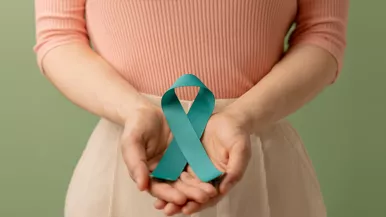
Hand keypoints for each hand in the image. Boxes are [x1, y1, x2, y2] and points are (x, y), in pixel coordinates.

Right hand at [120, 99, 216, 213]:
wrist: (148, 110)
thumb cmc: (136, 126)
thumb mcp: (131, 142)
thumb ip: (135, 163)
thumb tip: (141, 186)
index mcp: (147, 173)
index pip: (158, 188)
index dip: (169, 195)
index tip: (181, 199)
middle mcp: (163, 172)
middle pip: (176, 187)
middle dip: (190, 194)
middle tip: (203, 197)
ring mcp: (176, 164)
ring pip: (188, 179)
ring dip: (199, 187)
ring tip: (212, 191)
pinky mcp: (187, 155)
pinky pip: (196, 165)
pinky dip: (204, 172)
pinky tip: (214, 176)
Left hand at [154, 110, 251, 214]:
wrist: (227, 117)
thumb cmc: (237, 134)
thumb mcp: (240, 151)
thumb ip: (235, 170)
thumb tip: (224, 190)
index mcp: (220, 179)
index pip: (209, 196)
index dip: (198, 204)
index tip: (187, 210)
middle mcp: (206, 176)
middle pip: (192, 194)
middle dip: (180, 204)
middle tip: (167, 211)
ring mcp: (195, 167)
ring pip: (181, 184)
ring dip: (170, 195)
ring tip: (158, 204)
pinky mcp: (186, 157)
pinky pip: (175, 168)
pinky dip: (167, 177)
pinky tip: (156, 181)